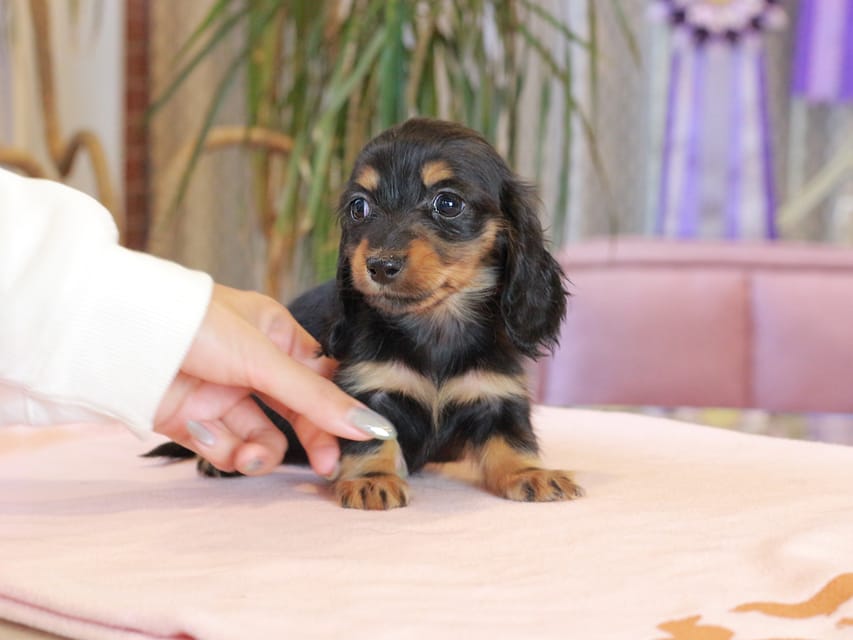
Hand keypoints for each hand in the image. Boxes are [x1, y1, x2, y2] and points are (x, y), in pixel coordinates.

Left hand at [152, 284, 394, 477]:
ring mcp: (222, 395)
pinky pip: (224, 448)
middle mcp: (251, 365)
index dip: (337, 408)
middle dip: (308, 438)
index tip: (360, 437)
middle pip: (295, 412)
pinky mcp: (193, 422)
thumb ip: (316, 398)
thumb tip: (372, 425)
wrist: (119, 339)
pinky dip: (223, 450)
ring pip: (261, 436)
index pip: (319, 377)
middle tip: (325, 467)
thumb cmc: (197, 325)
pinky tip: (210, 436)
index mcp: (274, 335)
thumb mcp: (265, 360)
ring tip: (252, 455)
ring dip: (261, 451)